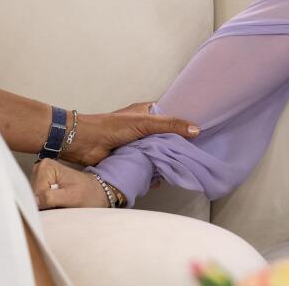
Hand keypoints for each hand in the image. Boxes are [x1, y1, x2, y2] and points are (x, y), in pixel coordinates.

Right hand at [31, 159, 111, 208]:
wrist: (96, 192)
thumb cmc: (88, 194)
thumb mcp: (71, 197)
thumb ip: (51, 197)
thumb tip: (34, 200)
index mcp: (45, 167)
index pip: (35, 193)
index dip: (44, 205)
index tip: (58, 206)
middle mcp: (39, 167)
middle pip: (33, 195)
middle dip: (44, 205)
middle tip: (61, 205)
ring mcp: (39, 175)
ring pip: (34, 198)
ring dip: (46, 205)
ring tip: (60, 203)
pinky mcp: (41, 182)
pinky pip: (37, 198)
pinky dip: (46, 204)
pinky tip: (56, 202)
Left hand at [61, 102, 199, 166]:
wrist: (85, 144)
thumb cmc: (111, 126)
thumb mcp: (144, 122)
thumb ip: (169, 125)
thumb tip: (196, 129)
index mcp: (147, 112)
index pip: (171, 114)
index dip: (184, 121)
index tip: (203, 129)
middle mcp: (144, 127)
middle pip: (167, 136)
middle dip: (179, 144)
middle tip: (199, 152)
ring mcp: (139, 144)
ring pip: (160, 151)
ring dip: (168, 158)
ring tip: (188, 165)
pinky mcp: (133, 159)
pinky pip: (150, 164)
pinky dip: (157, 170)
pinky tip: (169, 175)